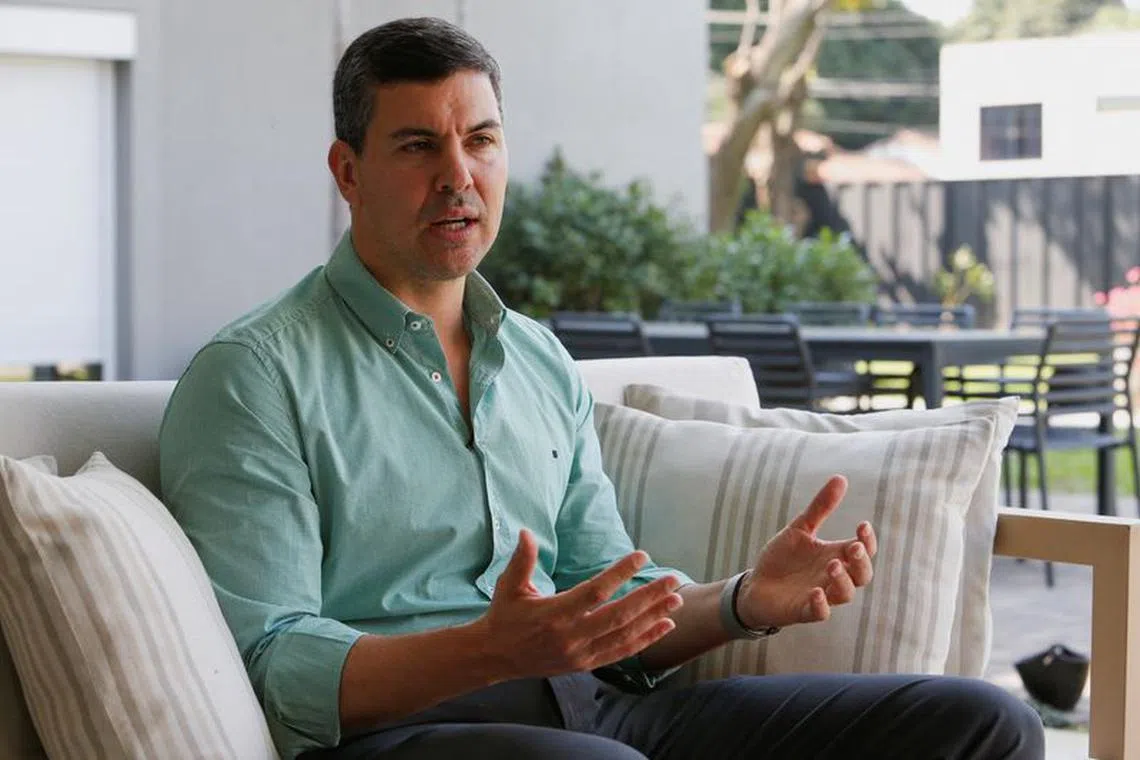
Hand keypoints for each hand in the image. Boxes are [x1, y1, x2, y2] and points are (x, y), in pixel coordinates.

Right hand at [478, 529, 683, 680]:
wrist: (496, 656)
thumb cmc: (505, 615)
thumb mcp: (509, 585)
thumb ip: (522, 559)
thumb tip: (527, 532)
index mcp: (554, 614)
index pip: (594, 592)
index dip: (619, 574)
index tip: (641, 556)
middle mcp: (570, 637)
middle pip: (618, 615)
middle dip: (649, 597)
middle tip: (673, 579)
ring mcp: (580, 654)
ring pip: (625, 636)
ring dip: (653, 618)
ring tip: (676, 600)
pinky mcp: (585, 665)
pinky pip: (621, 652)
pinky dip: (646, 640)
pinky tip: (665, 626)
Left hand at [737, 475, 876, 628]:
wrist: (755, 584)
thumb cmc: (782, 558)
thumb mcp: (800, 529)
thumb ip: (820, 507)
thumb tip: (841, 477)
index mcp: (835, 555)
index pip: (863, 550)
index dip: (868, 540)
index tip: (862, 525)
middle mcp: (833, 577)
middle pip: (862, 575)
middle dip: (862, 562)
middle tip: (853, 548)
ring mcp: (821, 595)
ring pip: (845, 594)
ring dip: (842, 580)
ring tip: (831, 564)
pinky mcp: (803, 610)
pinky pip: (820, 613)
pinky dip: (821, 605)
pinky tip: (816, 593)